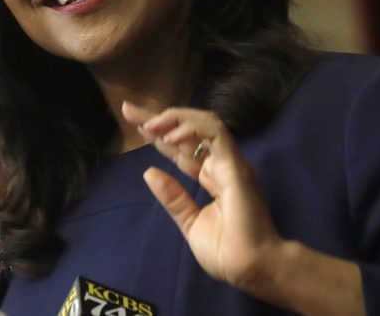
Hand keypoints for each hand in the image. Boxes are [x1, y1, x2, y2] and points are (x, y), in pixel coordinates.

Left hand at [121, 101, 282, 291]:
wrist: (250, 268)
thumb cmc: (226, 251)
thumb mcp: (190, 222)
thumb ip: (173, 198)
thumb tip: (148, 173)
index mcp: (211, 177)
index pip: (181, 148)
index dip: (159, 134)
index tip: (134, 124)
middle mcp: (220, 164)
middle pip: (188, 131)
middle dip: (159, 117)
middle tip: (129, 110)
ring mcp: (229, 162)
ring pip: (204, 123)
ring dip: (174, 118)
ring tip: (148, 124)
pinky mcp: (235, 165)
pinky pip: (215, 134)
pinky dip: (192, 129)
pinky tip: (170, 136)